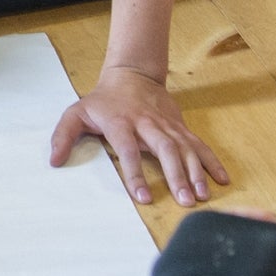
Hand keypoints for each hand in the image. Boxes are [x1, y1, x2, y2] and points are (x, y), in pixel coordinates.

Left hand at [49, 65, 228, 206]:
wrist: (131, 74)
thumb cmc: (101, 100)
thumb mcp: (76, 113)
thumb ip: (63, 135)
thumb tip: (54, 160)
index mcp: (121, 123)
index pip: (128, 150)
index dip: (135, 174)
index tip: (143, 198)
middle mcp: (147, 124)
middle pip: (165, 149)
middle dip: (176, 176)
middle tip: (185, 201)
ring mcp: (167, 125)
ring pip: (186, 148)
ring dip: (195, 172)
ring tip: (202, 196)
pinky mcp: (180, 126)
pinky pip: (199, 144)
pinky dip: (211, 160)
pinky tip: (221, 178)